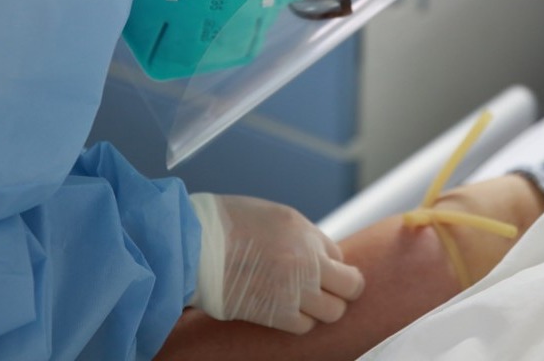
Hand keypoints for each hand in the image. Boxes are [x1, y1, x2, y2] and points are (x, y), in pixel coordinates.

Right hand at [190, 194, 364, 333]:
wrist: (194, 244)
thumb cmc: (227, 225)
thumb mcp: (274, 217)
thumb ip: (301, 237)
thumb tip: (319, 258)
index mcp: (306, 232)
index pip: (339, 255)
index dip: (330, 264)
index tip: (320, 269)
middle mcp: (307, 260)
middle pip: (350, 287)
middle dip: (343, 289)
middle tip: (329, 291)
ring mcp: (294, 289)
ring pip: (332, 312)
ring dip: (323, 308)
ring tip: (304, 303)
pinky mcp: (275, 314)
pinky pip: (304, 326)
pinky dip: (300, 321)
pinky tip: (287, 311)